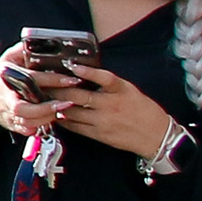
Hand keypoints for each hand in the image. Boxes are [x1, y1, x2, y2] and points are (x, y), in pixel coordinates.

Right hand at [0, 41, 67, 137]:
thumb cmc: (4, 75)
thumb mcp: (10, 58)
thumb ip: (23, 49)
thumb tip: (37, 40)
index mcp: (6, 78)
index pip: (31, 80)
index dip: (53, 80)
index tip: (72, 80)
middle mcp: (4, 98)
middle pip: (24, 109)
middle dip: (47, 108)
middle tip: (68, 103)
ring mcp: (6, 113)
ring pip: (27, 122)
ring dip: (46, 118)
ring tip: (62, 110)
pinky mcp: (11, 124)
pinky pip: (27, 130)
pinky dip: (40, 126)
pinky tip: (51, 118)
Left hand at [50, 63, 174, 157]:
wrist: (156, 135)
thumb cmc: (143, 110)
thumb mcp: (129, 91)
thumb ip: (109, 84)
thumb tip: (83, 75)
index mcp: (121, 90)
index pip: (104, 77)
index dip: (86, 71)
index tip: (71, 65)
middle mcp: (111, 104)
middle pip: (79, 96)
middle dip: (59, 90)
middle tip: (45, 84)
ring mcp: (103, 121)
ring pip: (72, 112)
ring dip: (57, 105)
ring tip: (46, 99)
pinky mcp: (98, 134)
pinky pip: (75, 127)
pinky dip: (63, 120)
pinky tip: (56, 114)